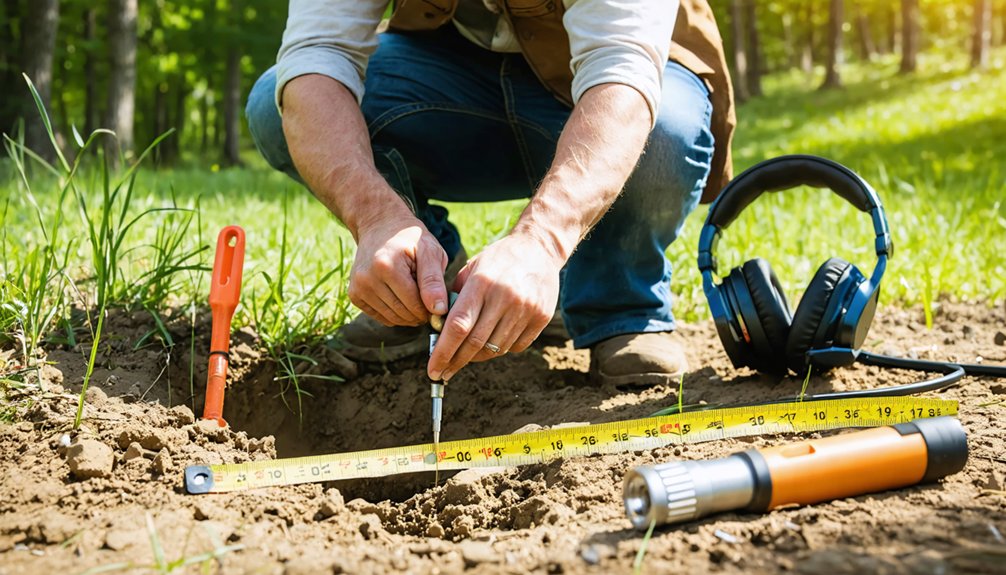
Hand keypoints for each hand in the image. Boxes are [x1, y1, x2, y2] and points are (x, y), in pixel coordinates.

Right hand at [348, 216, 448, 325]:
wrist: (380, 226)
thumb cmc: (410, 239)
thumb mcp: (429, 251)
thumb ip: (434, 280)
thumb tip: (439, 310)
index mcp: (387, 266)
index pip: (415, 304)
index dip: (431, 309)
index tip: (439, 302)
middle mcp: (367, 278)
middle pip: (403, 313)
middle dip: (420, 312)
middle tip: (428, 299)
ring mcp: (358, 287)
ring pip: (392, 319)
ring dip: (407, 314)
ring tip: (414, 295)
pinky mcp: (354, 294)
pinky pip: (380, 317)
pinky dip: (394, 313)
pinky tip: (400, 296)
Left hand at [427, 232, 562, 380]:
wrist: (539, 249)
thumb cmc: (497, 260)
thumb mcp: (471, 269)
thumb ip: (454, 298)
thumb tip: (438, 332)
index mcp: (482, 283)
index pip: (458, 326)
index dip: (443, 351)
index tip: (432, 369)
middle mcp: (505, 297)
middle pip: (475, 343)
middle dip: (455, 362)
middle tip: (442, 373)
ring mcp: (526, 309)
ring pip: (495, 349)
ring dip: (476, 357)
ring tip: (465, 356)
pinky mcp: (541, 317)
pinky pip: (515, 347)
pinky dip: (499, 350)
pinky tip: (491, 343)